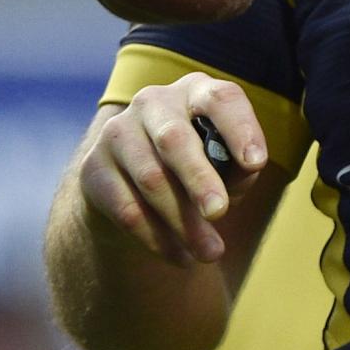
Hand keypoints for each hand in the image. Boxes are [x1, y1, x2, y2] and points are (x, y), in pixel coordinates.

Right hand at [81, 74, 272, 264]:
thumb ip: (239, 168)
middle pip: (174, 139)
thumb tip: (245, 170)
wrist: (132, 190)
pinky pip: (126, 208)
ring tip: (209, 253)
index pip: (220, 99)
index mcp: (195, 93)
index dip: (240, 128)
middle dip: (199, 179)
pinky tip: (179, 256)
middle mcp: (154, 103)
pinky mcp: (93, 167)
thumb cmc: (196, 171)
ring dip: (182, 222)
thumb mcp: (224, 167)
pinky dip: (156, 238)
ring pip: (150, 179)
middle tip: (219, 213)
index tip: (256, 163)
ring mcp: (118, 132)